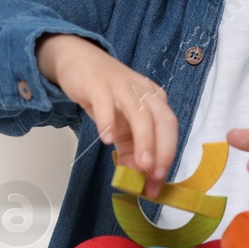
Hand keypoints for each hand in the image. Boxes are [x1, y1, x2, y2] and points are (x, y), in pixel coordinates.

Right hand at [38, 34, 178, 195]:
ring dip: (144, 140)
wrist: (80, 61)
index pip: (169, 132)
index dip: (166, 159)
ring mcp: (123, 87)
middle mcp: (145, 93)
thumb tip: (137, 178)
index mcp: (156, 102)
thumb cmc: (106, 94)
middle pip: (163, 121)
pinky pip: (106, 103)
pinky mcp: (99, 85)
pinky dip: (108, 122)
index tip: (156, 186)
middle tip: (154, 176)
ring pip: (140, 113)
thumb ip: (130, 150)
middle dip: (163, 151)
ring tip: (140, 165)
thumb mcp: (121, 125)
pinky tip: (107, 139)